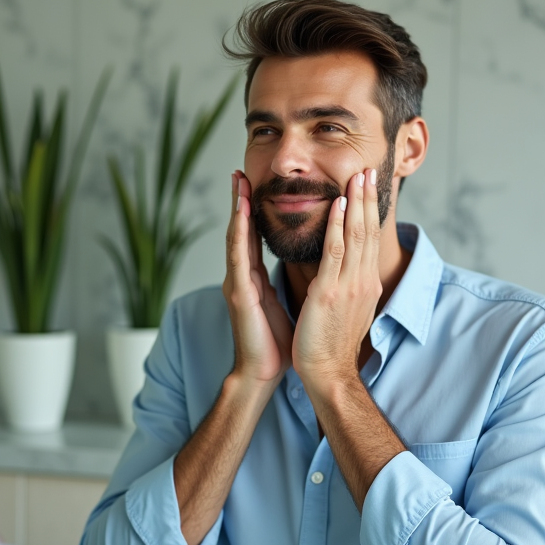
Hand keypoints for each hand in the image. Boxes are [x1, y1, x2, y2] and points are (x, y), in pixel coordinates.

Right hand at [222, 171, 293, 387]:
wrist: (263, 373)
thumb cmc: (277, 342)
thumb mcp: (286, 301)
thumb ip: (288, 280)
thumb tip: (308, 265)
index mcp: (254, 278)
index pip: (254, 237)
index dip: (254, 209)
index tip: (254, 184)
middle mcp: (242, 276)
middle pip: (241, 231)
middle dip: (239, 201)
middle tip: (240, 172)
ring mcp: (238, 284)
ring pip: (236, 238)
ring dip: (236, 209)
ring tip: (238, 183)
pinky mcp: (240, 295)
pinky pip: (241, 258)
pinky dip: (241, 233)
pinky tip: (242, 214)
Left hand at [293, 168, 381, 400]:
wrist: (328, 373)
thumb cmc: (332, 345)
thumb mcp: (348, 309)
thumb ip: (349, 286)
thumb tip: (348, 272)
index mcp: (366, 284)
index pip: (370, 239)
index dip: (370, 211)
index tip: (369, 187)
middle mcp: (363, 280)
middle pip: (368, 231)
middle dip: (368, 199)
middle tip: (369, 170)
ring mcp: (349, 285)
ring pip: (356, 235)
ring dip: (357, 202)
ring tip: (358, 176)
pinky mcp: (330, 291)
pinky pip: (336, 252)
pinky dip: (339, 226)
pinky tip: (339, 205)